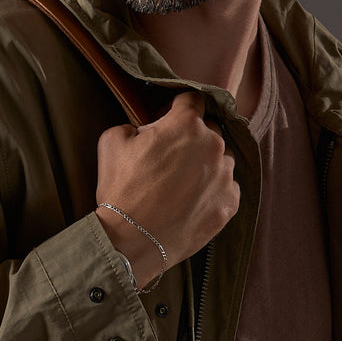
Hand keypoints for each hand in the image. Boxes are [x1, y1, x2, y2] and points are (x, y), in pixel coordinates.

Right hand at [94, 91, 239, 287]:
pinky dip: (213, 190)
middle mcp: (213, 145)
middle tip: (171, 157)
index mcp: (186, 124)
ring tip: (183, 184)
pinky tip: (192, 201)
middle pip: (209, 130)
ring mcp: (225, 175)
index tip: (168, 120)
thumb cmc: (122, 190)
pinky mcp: (230, 202)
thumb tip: (143, 130)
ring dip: (205, 165)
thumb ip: (132, 124)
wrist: (134, 240)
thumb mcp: (111, 142)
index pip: (192, 100)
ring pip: (221, 160)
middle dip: (192, 138)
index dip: (177, 108)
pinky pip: (226, 187)